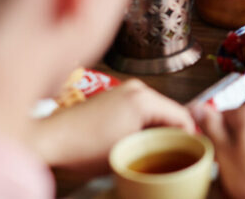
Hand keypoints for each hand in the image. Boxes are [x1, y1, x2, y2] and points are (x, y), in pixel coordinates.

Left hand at [29, 79, 195, 171]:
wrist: (50, 139)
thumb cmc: (82, 148)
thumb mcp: (129, 153)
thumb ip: (159, 147)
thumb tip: (178, 149)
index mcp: (144, 99)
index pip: (182, 116)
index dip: (191, 136)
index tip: (194, 153)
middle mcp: (138, 89)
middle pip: (171, 112)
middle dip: (176, 133)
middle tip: (179, 156)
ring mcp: (126, 90)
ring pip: (157, 111)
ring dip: (161, 130)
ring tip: (159, 152)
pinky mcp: (116, 97)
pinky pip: (143, 109)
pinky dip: (147, 125)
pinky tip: (141, 142)